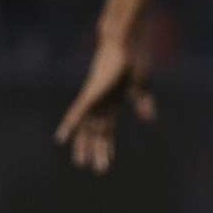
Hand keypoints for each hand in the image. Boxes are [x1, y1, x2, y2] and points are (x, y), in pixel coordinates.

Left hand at [54, 38, 155, 173]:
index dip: (107, 146)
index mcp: (112, 103)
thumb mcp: (140, 86)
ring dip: (84, 145)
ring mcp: (94, 98)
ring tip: (80, 163)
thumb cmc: (133, 59)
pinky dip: (70, 124)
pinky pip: (78, 111)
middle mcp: (100, 103)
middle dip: (96, 150)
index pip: (108, 129)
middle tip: (95, 170)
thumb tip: (150, 120)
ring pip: (87, 127)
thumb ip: (143, 103)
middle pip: (96, 131)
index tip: (106, 162)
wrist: (124, 42)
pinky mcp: (91, 92)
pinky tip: (62, 137)